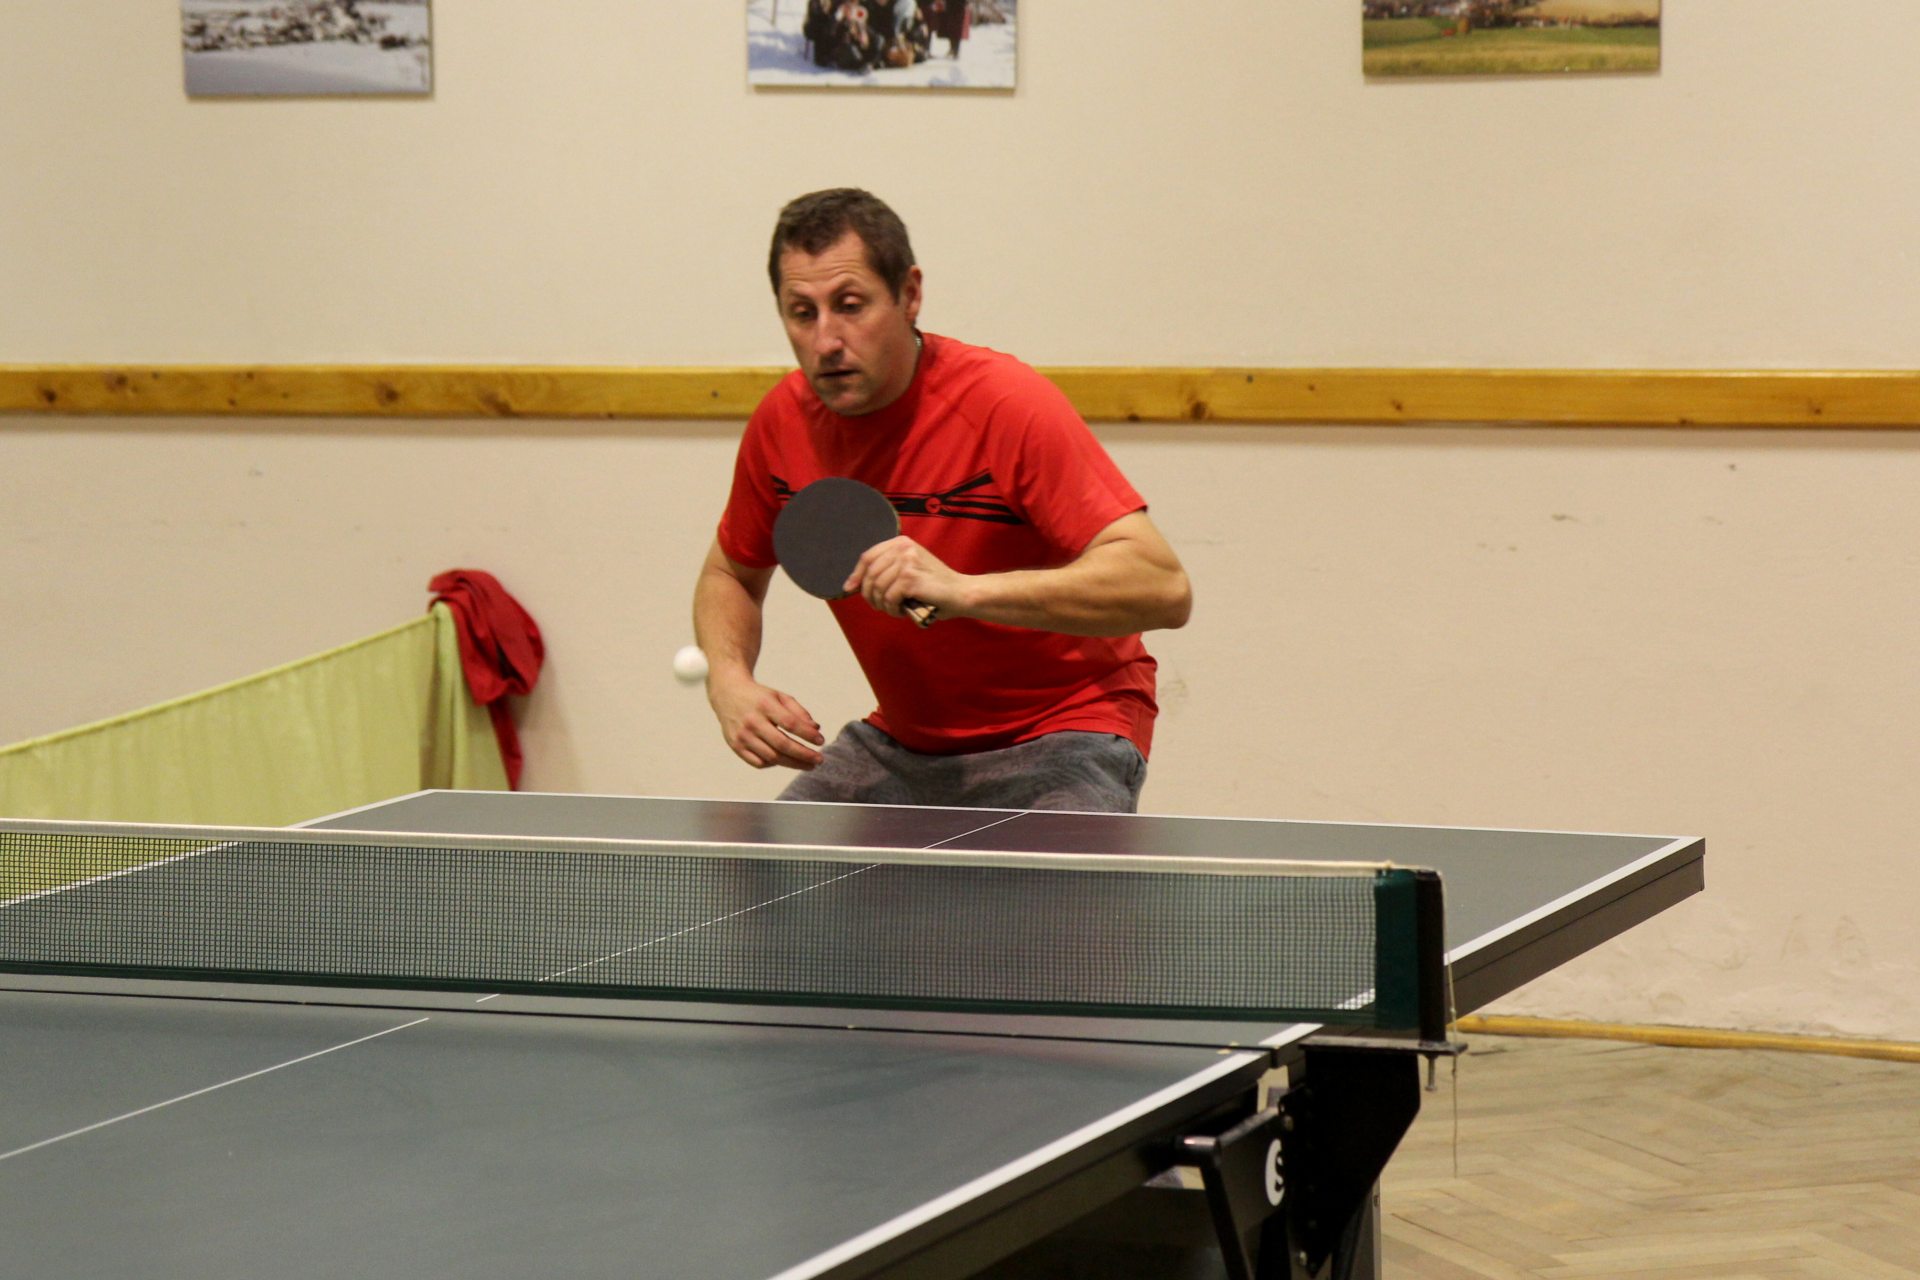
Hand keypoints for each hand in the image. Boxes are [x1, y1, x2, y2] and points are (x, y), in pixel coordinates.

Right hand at [706, 671, 825, 769]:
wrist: (727, 693)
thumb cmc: (759, 697)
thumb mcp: (780, 696)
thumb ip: (799, 712)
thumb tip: (816, 729)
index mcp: (765, 704)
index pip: (790, 724)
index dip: (807, 735)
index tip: (821, 741)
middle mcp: (752, 721)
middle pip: (782, 744)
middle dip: (803, 755)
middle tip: (819, 759)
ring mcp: (742, 735)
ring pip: (771, 757)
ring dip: (792, 763)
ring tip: (808, 764)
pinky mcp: (735, 745)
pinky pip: (758, 762)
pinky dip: (774, 764)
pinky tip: (785, 761)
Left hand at [845, 535, 966, 622]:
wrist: (960, 592)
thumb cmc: (934, 586)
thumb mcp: (908, 570)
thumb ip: (885, 570)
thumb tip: (851, 585)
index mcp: (901, 542)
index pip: (868, 556)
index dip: (856, 574)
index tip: (850, 588)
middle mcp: (903, 548)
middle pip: (870, 573)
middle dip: (870, 595)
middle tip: (880, 606)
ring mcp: (907, 562)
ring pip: (878, 588)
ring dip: (883, 604)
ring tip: (894, 609)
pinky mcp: (910, 578)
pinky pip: (889, 598)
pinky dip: (893, 609)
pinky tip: (902, 611)